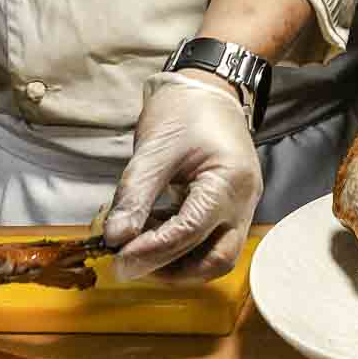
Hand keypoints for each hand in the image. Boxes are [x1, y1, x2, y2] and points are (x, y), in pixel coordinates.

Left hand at [103, 73, 261, 283]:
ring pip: (216, 258)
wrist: (209, 88)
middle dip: (172, 269)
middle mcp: (244, 202)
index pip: (190, 231)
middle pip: (215, 261)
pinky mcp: (231, 209)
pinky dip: (182, 247)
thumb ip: (134, 195)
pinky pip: (211, 242)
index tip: (117, 260)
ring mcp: (242, 208)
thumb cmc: (184, 111)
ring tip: (140, 243)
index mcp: (229, 181)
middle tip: (131, 261)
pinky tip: (153, 231)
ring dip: (177, 263)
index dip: (151, 252)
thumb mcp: (154, 148)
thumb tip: (114, 238)